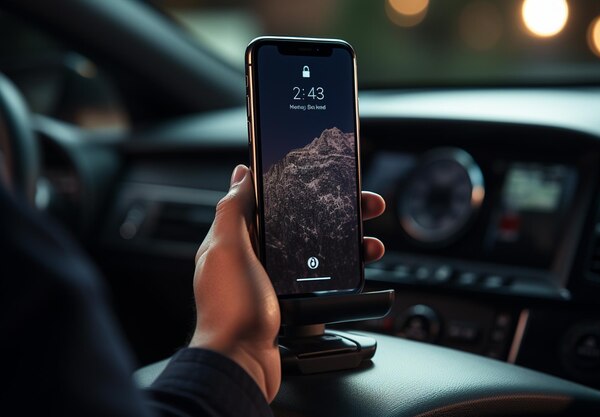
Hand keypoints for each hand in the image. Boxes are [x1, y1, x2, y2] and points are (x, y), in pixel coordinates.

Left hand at [189, 164, 384, 401]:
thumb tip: (242, 173)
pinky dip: (343, 269)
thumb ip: (232, 209)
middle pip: (304, 222)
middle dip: (338, 211)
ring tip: (371, 242)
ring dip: (349, 241)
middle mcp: (258, 255)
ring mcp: (276, 278)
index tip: (330, 177)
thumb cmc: (229, 307)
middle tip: (367, 205)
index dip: (303, 185)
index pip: (275, 200)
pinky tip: (359, 265)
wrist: (240, 362)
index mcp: (239, 237)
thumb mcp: (226, 249)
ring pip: (319, 249)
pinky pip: (323, 277)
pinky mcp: (292, 300)